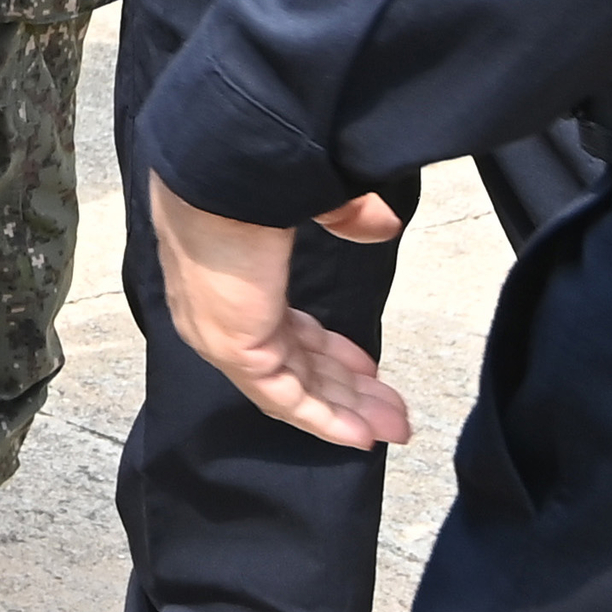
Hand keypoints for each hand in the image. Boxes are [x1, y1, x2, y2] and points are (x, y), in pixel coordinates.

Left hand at [148, 174, 413, 449]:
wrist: (216, 174)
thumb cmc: (250, 178)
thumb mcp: (308, 200)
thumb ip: (343, 215)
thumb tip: (379, 223)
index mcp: (231, 280)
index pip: (282, 330)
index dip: (328, 353)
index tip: (367, 370)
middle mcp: (221, 313)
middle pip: (293, 366)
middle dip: (347, 393)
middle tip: (393, 413)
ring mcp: (223, 334)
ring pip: (293, 388)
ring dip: (345, 412)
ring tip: (395, 429)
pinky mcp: (233, 347)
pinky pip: (283, 398)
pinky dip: (323, 420)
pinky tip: (360, 437)